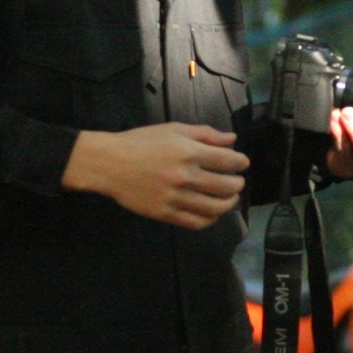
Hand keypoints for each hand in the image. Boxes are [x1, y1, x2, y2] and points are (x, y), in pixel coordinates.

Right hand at [63, 123, 249, 229]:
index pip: (228, 160)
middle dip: (238, 184)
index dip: (240, 162)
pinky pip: (196, 222)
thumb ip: (205, 134)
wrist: (109, 164)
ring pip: (214, 208)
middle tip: (238, 182)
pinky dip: (210, 219)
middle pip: (226, 186)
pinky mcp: (165, 214)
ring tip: (229, 199)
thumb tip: (232, 139)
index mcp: (188, 152)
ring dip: (228, 203)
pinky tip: (212, 213)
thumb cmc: (141, 142)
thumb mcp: (173, 129)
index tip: (243, 163)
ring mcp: (175, 198)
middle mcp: (184, 176)